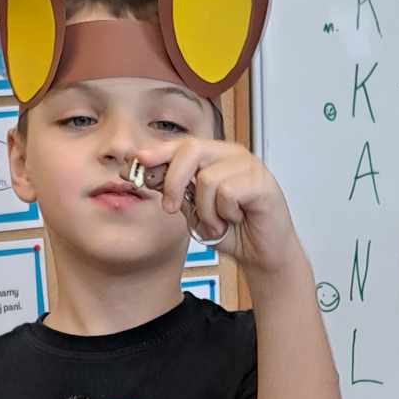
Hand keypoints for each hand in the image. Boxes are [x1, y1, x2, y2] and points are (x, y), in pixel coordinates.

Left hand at [133, 137, 299, 277]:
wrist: (260, 254)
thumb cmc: (232, 230)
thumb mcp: (193, 210)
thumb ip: (175, 190)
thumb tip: (146, 173)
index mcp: (214, 156)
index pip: (181, 144)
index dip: (157, 152)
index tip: (136, 162)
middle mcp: (231, 155)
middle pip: (191, 150)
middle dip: (173, 182)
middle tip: (171, 208)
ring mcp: (248, 166)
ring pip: (207, 179)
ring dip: (206, 212)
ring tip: (218, 224)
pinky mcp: (262, 182)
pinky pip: (228, 193)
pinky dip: (224, 214)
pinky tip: (234, 220)